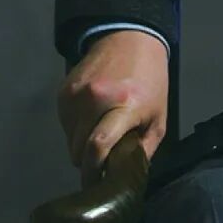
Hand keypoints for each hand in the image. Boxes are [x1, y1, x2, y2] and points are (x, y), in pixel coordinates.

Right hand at [56, 30, 169, 188]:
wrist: (130, 38)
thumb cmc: (150, 79)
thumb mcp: (159, 115)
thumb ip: (144, 148)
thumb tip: (127, 177)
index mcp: (124, 105)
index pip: (98, 146)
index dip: (93, 170)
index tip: (96, 183)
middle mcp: (95, 99)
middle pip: (78, 149)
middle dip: (87, 163)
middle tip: (99, 163)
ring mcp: (76, 94)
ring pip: (69, 140)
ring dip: (80, 146)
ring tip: (99, 135)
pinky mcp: (63, 91)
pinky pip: (64, 124)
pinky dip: (75, 130)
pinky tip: (91, 120)